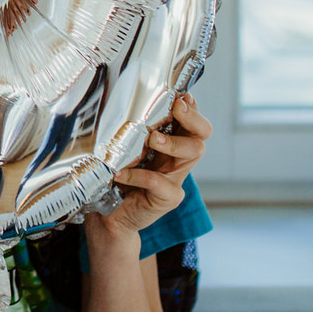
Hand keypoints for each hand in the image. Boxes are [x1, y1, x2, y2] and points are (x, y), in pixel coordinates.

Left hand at [96, 93, 210, 239]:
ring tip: (152, 139)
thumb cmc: (117, 174)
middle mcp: (179, 158)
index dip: (191, 108)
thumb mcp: (124, 147)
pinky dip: (139, 175)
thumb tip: (127, 101)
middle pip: (202, 134)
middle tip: (176, 108)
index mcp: (172, 141)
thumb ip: (133, 129)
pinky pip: (160, 183)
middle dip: (192, 118)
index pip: (192, 120)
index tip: (181, 96)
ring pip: (192, 152)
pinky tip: (120, 173)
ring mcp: (176, 178)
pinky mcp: (169, 198)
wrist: (111, 215)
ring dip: (172, 142)